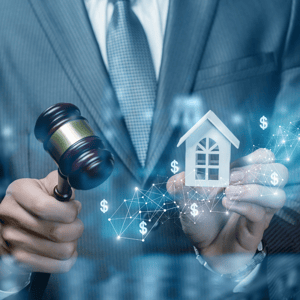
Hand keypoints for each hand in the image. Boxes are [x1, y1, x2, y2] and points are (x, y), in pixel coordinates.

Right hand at [0, 171, 82, 273]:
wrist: (19, 212)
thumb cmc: (39, 195)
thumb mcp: (49, 182)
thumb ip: (63, 186)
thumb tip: (72, 202)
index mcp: (19, 191)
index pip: (43, 207)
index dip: (67, 211)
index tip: (76, 209)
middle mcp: (10, 215)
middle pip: (55, 232)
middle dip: (76, 228)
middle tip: (76, 223)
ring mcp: (10, 239)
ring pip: (59, 251)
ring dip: (73, 243)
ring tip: (70, 234)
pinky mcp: (16, 258)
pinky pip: (53, 266)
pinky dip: (67, 259)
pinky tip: (67, 247)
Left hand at [167, 149, 287, 273]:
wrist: (204, 247)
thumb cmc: (200, 219)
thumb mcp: (185, 197)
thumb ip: (179, 183)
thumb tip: (183, 175)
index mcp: (242, 178)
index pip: (264, 158)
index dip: (252, 157)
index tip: (229, 165)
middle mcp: (255, 192)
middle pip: (277, 172)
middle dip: (253, 171)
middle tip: (230, 178)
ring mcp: (258, 211)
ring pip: (277, 193)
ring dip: (252, 189)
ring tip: (228, 192)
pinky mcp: (255, 229)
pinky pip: (260, 214)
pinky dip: (242, 206)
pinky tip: (226, 204)